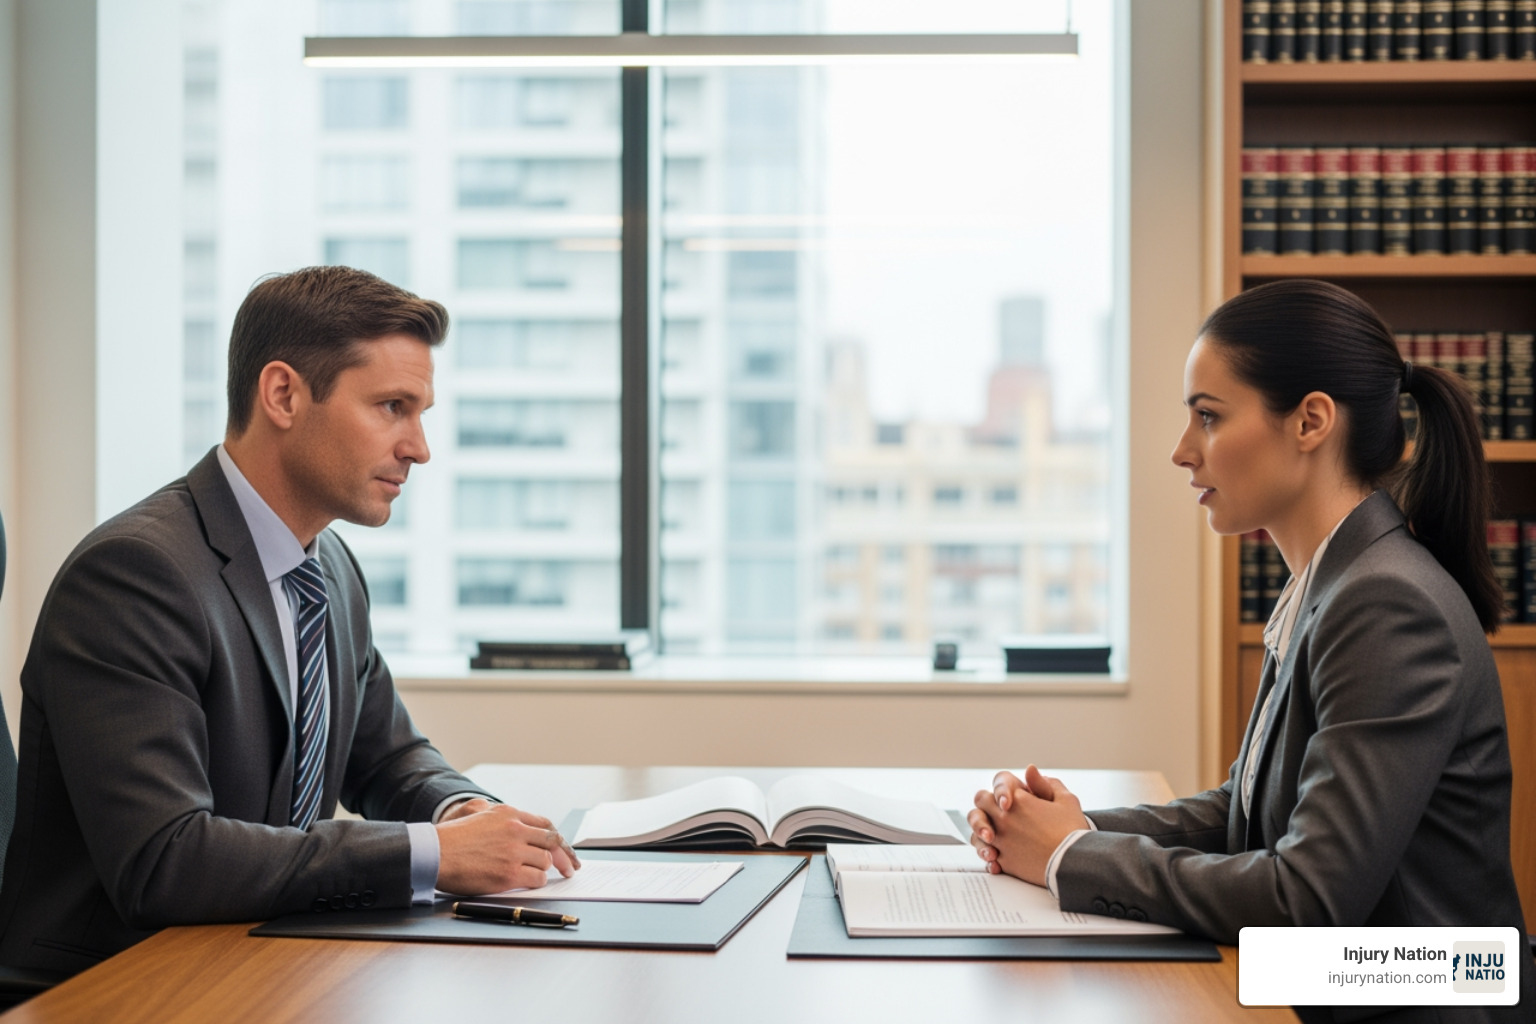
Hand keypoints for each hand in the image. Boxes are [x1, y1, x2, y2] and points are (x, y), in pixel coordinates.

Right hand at [435, 804, 580, 894]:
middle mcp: (515, 829)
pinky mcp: (509, 874)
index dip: (557, 839)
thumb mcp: (478, 815)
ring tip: (534, 875)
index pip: (545, 824)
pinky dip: (537, 882)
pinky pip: (537, 878)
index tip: (565, 849)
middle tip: (571, 868)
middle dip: (564, 856)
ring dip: (543, 870)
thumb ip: (502, 818)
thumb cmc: (452, 839)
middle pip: (552, 841)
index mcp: (509, 814)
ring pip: (545, 861)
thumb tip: (523, 828)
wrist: (433, 854)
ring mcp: (513, 852)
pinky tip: (529, 882)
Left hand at [971, 765, 1087, 886]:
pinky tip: (999, 858)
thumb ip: (1045, 784)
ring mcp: (1001, 840)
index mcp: (1018, 800)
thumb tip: (1029, 770)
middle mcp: (1004, 818)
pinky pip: (987, 856)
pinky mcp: (1004, 861)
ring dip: (983, 832)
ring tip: (995, 837)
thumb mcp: (1066, 800)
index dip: (1005, 786)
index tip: (1015, 795)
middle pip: (981, 802)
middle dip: (988, 803)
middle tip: (1001, 811)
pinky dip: (991, 857)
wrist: (1074, 863)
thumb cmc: (1072, 830)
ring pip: (976, 830)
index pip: (999, 781)